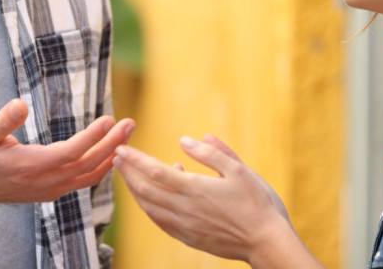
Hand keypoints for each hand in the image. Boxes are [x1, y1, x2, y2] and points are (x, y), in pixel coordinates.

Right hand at [0, 98, 134, 212]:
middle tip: (130, 123)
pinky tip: (110, 154)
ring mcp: (49, 190)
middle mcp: (45, 182)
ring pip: (88, 176)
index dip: (92, 138)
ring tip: (127, 134)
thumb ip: (3, 121)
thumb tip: (20, 104)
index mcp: (31, 167)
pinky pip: (82, 182)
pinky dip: (100, 168)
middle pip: (88, 165)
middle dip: (112, 144)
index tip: (109, 120)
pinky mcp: (50, 191)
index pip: (71, 153)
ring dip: (110, 155)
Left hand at [113, 135, 294, 262]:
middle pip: (146, 190)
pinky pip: (160, 222)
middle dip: (129, 174)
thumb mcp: (238, 169)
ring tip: (128, 176)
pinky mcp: (189, 238)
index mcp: (195, 189)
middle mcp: (185, 209)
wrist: (266, 242)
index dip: (135, 161)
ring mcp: (185, 226)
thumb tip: (183, 140)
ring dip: (135, 191)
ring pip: (150, 208)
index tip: (121, 150)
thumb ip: (209, 153)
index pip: (155, 172)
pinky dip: (149, 208)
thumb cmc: (256, 203)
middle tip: (116, 158)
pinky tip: (150, 200)